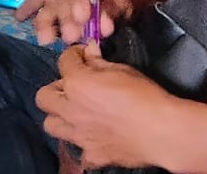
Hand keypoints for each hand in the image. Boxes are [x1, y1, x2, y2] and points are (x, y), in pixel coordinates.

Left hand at [36, 43, 175, 168]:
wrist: (163, 131)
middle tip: (74, 86)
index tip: (83, 56)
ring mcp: (79, 135)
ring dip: (60, 116)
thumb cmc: (145, 96)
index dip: (74, 55)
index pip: (63, 61)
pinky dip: (84, 144)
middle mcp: (71, 110)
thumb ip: (99, 62)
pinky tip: (96, 137)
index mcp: (77, 84)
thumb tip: (89, 51)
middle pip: (43, 97)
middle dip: (55, 88)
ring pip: (51, 125)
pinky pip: (79, 150)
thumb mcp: (122, 70)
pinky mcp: (92, 155)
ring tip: (77, 112)